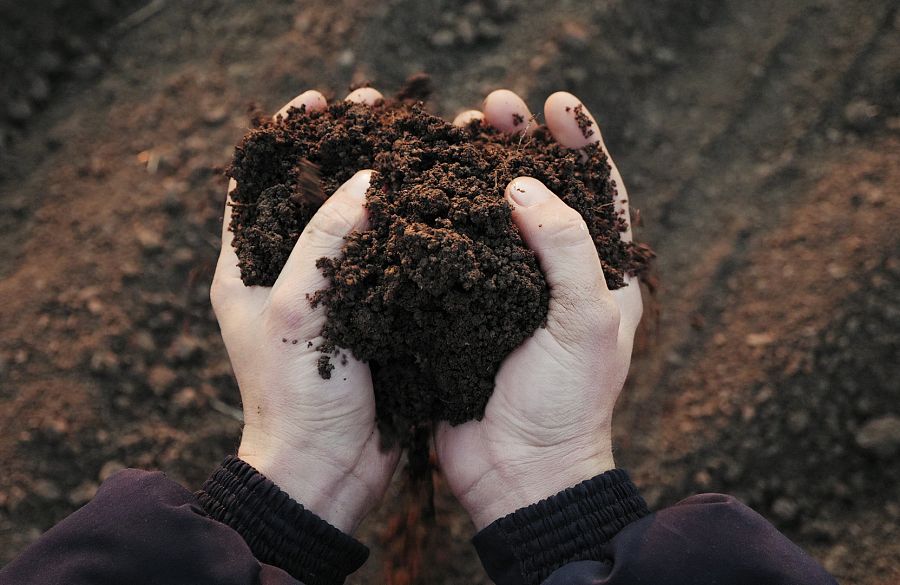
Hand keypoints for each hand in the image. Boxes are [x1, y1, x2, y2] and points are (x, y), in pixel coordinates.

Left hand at [211, 88, 397, 533]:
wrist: (328, 469)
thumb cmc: (294, 394)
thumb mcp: (293, 307)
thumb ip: (323, 238)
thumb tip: (366, 180)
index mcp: (246, 267)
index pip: (258, 183)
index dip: (287, 137)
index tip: (320, 102)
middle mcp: (286, 274)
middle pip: (313, 194)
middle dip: (344, 150)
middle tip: (381, 112)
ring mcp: (331, 294)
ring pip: (354, 223)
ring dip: (381, 185)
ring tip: (415, 146)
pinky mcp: (369, 315)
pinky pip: (387, 259)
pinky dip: (406, 229)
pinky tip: (437, 203)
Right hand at [437, 90, 642, 528]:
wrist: (518, 473)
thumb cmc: (567, 404)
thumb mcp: (586, 323)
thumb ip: (565, 249)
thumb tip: (523, 188)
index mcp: (599, 275)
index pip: (597, 191)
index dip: (580, 143)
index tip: (556, 104)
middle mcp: (552, 276)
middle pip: (538, 192)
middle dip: (518, 145)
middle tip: (492, 107)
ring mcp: (503, 291)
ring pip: (489, 217)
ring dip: (471, 173)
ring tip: (451, 133)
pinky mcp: (462, 310)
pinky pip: (450, 254)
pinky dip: (435, 221)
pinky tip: (415, 191)